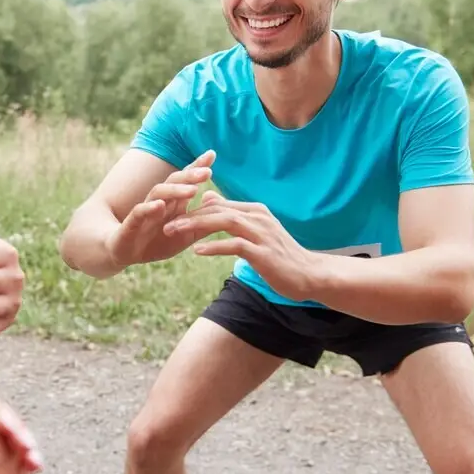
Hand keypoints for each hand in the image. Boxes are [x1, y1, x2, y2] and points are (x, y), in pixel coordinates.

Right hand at [104, 149, 215, 268]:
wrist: (123, 253)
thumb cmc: (156, 242)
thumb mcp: (185, 235)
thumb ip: (203, 222)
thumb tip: (224, 207)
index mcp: (173, 203)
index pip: (186, 180)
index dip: (197, 167)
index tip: (212, 154)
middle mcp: (159, 202)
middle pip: (174, 182)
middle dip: (190, 176)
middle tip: (208, 172)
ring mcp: (144, 211)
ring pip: (158, 194)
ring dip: (175, 190)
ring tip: (192, 190)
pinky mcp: (131, 225)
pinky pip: (138, 213)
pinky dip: (149, 209)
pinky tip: (159, 206)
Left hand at [164, 191, 318, 300]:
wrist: (308, 274)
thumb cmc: (280, 256)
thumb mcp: (256, 232)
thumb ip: (233, 216)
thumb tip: (210, 199)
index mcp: (254, 211)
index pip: (218, 204)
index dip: (194, 209)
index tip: (172, 217)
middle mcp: (257, 217)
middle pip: (217, 210)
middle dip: (189, 215)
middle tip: (165, 223)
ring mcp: (261, 233)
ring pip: (223, 222)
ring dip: (196, 226)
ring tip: (174, 232)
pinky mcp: (262, 252)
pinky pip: (234, 245)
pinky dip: (215, 246)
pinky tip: (197, 250)